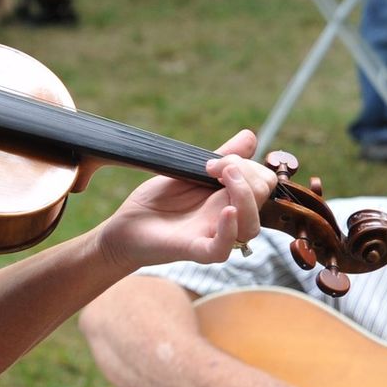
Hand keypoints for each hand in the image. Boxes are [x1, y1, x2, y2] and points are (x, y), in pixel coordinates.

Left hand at [95, 131, 276, 271]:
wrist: (124, 227)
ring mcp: (211, 235)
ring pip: (251, 227)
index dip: (248, 166)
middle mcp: (226, 218)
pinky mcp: (193, 250)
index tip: (215, 161)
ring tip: (224, 178)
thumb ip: (221, 158)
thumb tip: (250, 136)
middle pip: (262, 199)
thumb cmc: (156, 202)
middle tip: (215, 167)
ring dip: (244, 197)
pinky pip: (222, 249)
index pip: (262, 182)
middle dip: (246, 174)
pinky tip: (226, 212)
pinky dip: (229, 231)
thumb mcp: (189, 171)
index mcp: (227, 198)